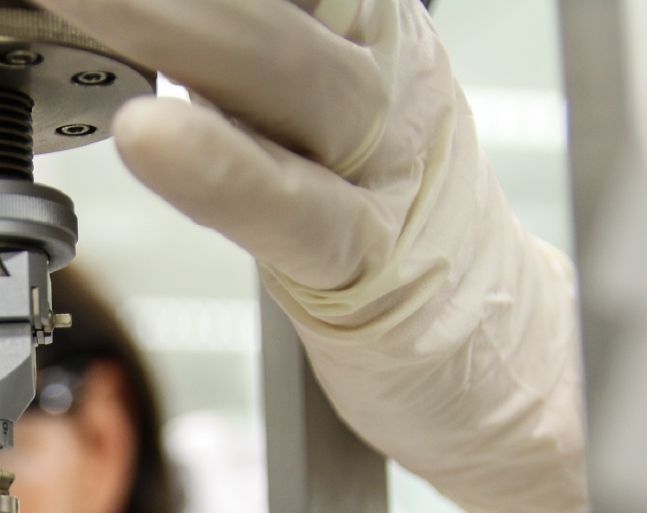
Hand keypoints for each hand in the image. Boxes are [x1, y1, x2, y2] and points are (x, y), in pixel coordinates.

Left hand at [34, 0, 590, 512]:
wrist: (503, 344)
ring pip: (283, 73)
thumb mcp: (327, 99)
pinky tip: (149, 134)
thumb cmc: (395, 218)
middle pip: (270, 2)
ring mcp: (380, 167)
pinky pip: (289, 208)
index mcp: (370, 25)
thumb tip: (144, 16)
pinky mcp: (366, 265)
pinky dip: (219, 170)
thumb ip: (243, 46)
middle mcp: (381, 75)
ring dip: (173, 23)